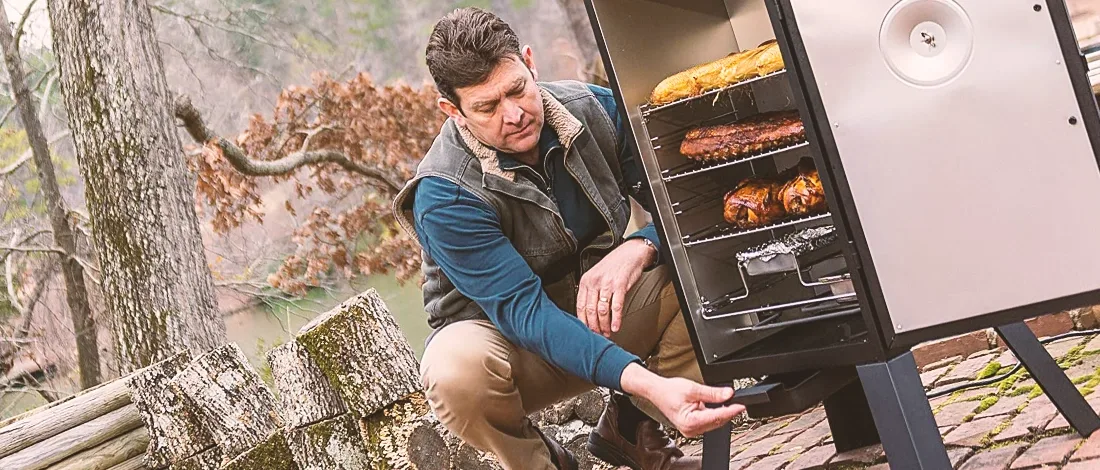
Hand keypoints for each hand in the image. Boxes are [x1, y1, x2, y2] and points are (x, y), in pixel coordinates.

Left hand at [577, 238, 656, 336]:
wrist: (631, 253)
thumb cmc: (614, 265)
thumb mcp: (597, 275)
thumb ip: (591, 291)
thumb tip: (589, 312)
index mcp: (586, 281)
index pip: (580, 306)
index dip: (583, 321)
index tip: (586, 330)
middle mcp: (594, 282)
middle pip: (590, 311)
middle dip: (594, 326)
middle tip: (598, 335)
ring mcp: (607, 284)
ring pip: (602, 311)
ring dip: (605, 325)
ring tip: (608, 332)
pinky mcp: (620, 286)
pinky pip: (616, 307)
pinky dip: (616, 319)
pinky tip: (616, 326)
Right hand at [620, 363, 745, 436]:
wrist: (657, 391)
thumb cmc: (669, 390)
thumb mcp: (693, 388)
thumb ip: (712, 393)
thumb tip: (728, 394)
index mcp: (690, 422)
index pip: (716, 417)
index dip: (731, 411)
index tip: (741, 405)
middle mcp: (691, 430)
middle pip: (717, 421)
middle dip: (727, 411)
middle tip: (737, 400)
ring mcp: (691, 430)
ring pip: (714, 422)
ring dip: (721, 412)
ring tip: (723, 400)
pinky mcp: (692, 427)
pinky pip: (708, 422)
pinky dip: (713, 414)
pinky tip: (714, 406)